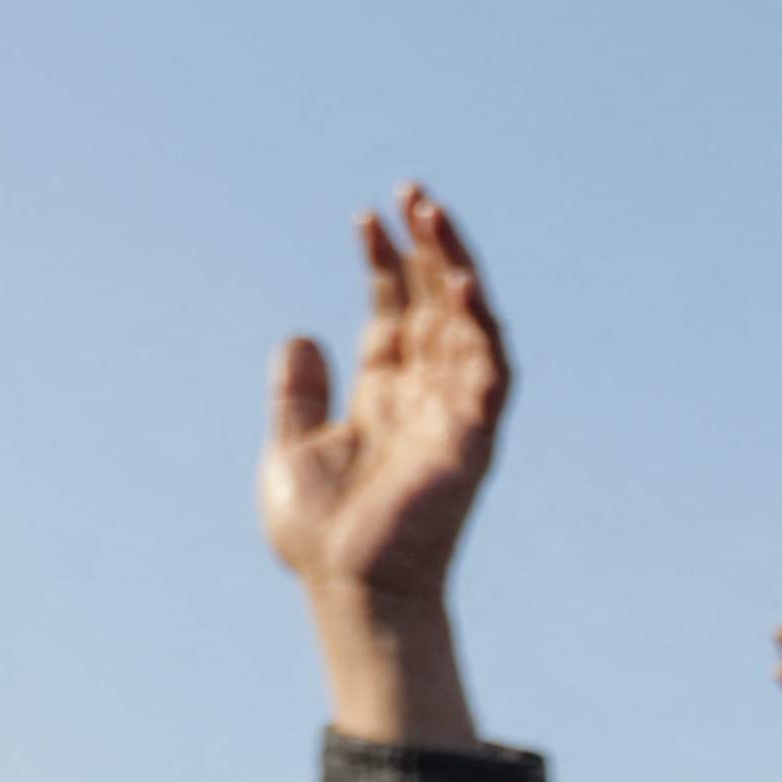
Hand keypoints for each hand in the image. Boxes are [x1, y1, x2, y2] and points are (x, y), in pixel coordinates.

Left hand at [260, 189, 508, 746]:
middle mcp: (425, 397)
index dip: (385, 265)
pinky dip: (482, 328)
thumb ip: (298, 394)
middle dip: (428, 249)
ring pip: (467, 325)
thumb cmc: (323, 534)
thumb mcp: (292, 448)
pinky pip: (489, 374)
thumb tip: (302, 335)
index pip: (395, 314)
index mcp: (385, 396)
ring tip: (434, 215)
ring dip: (456, 268)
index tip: (367, 217)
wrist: (348, 587)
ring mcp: (453, 416)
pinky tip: (463, 285)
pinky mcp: (471, 440)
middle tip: (414, 194)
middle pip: (435, 306)